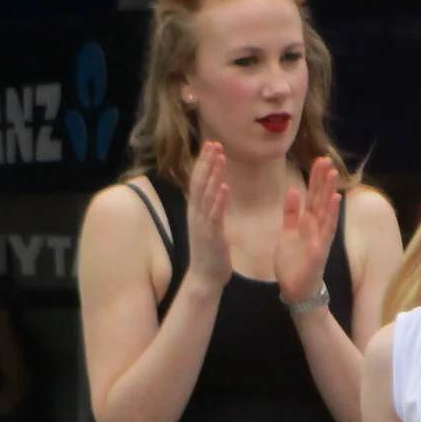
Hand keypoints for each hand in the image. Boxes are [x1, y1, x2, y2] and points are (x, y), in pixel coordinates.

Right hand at [183, 142, 232, 290]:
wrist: (205, 278)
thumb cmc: (210, 254)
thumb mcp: (209, 227)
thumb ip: (210, 210)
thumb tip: (215, 194)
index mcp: (196, 211)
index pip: (198, 181)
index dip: (204, 162)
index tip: (211, 146)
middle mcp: (196, 214)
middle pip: (199, 182)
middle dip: (207, 162)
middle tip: (214, 143)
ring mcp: (202, 224)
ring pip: (206, 194)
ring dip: (213, 174)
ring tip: (220, 157)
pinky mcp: (211, 235)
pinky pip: (215, 214)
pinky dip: (219, 200)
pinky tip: (224, 187)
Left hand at [276, 156, 340, 306]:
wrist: (296, 290)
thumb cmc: (293, 264)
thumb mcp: (287, 233)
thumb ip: (290, 213)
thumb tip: (293, 191)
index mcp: (307, 224)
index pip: (312, 197)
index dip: (315, 179)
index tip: (318, 161)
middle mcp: (316, 229)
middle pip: (320, 200)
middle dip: (323, 180)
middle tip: (326, 159)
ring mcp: (319, 239)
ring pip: (325, 211)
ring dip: (329, 192)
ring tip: (333, 174)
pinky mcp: (319, 251)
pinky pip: (325, 231)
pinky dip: (330, 216)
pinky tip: (334, 201)